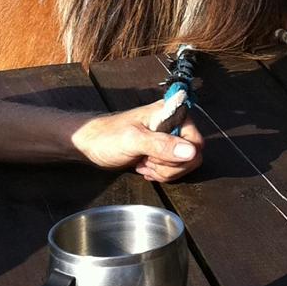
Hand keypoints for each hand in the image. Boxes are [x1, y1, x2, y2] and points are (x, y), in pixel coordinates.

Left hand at [71, 102, 203, 182]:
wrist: (91, 144)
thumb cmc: (107, 137)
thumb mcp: (133, 141)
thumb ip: (162, 145)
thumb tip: (190, 151)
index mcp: (171, 112)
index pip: (196, 141)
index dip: (179, 155)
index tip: (155, 156)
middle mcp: (174, 122)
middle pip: (192, 155)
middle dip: (170, 166)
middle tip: (148, 161)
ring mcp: (169, 136)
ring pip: (184, 164)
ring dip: (164, 171)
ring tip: (143, 163)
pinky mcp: (163, 149)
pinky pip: (175, 167)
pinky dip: (161, 173)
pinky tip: (144, 167)